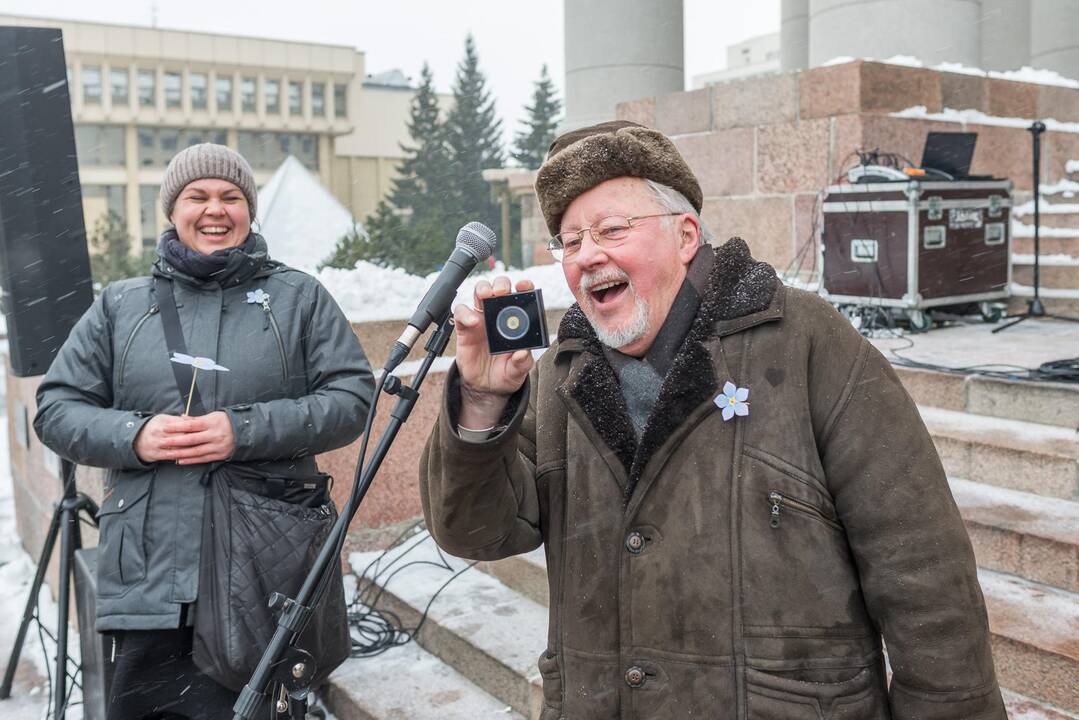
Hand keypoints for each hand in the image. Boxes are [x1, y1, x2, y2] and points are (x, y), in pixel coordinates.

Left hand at [133, 411, 236, 464]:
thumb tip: (181, 418)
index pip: (190, 425)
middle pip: (191, 439)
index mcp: (211, 423)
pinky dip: (191, 460)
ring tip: (168, 453)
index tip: (165, 428)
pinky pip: (203, 459)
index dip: (177, 427)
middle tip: (162, 442)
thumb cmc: (226, 421)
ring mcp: (217, 446)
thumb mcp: (213, 416)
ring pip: (195, 451)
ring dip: (180, 453)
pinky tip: (180, 460)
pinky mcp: (220, 455)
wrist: (246, 431)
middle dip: (175, 441)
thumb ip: (196, 419)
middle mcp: (214, 435)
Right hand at [453, 276, 535, 428]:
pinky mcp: (465, 327)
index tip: (524, 286)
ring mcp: (481, 319)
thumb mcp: (518, 371)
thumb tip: (523, 353)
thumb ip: (522, 363)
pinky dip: (465, 312)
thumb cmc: (505, 373)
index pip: (522, 296)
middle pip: (499, 288)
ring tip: (486, 295)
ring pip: (480, 292)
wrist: (485, 387)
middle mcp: (499, 315)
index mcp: (517, 321)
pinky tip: (472, 321)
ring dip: (483, 288)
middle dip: (501, 284)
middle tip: (502, 292)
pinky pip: (461, 312)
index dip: (524, 286)